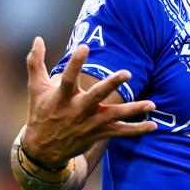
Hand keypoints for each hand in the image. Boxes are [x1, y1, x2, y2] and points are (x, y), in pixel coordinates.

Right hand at [21, 36, 156, 167]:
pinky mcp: (98, 133)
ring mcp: (90, 123)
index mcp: (62, 97)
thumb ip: (35, 63)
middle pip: (97, 96)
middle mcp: (77, 110)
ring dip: (133, 110)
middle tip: (128, 73)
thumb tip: (38, 39)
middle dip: (111, 84)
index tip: (84, 46)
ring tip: (151, 104)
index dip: (75, 63)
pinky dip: (137, 130)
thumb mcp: (36, 88)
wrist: (42, 150)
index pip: (68, 78)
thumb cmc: (41, 113)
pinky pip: (121, 132)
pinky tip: (153, 125)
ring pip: (114, 115)